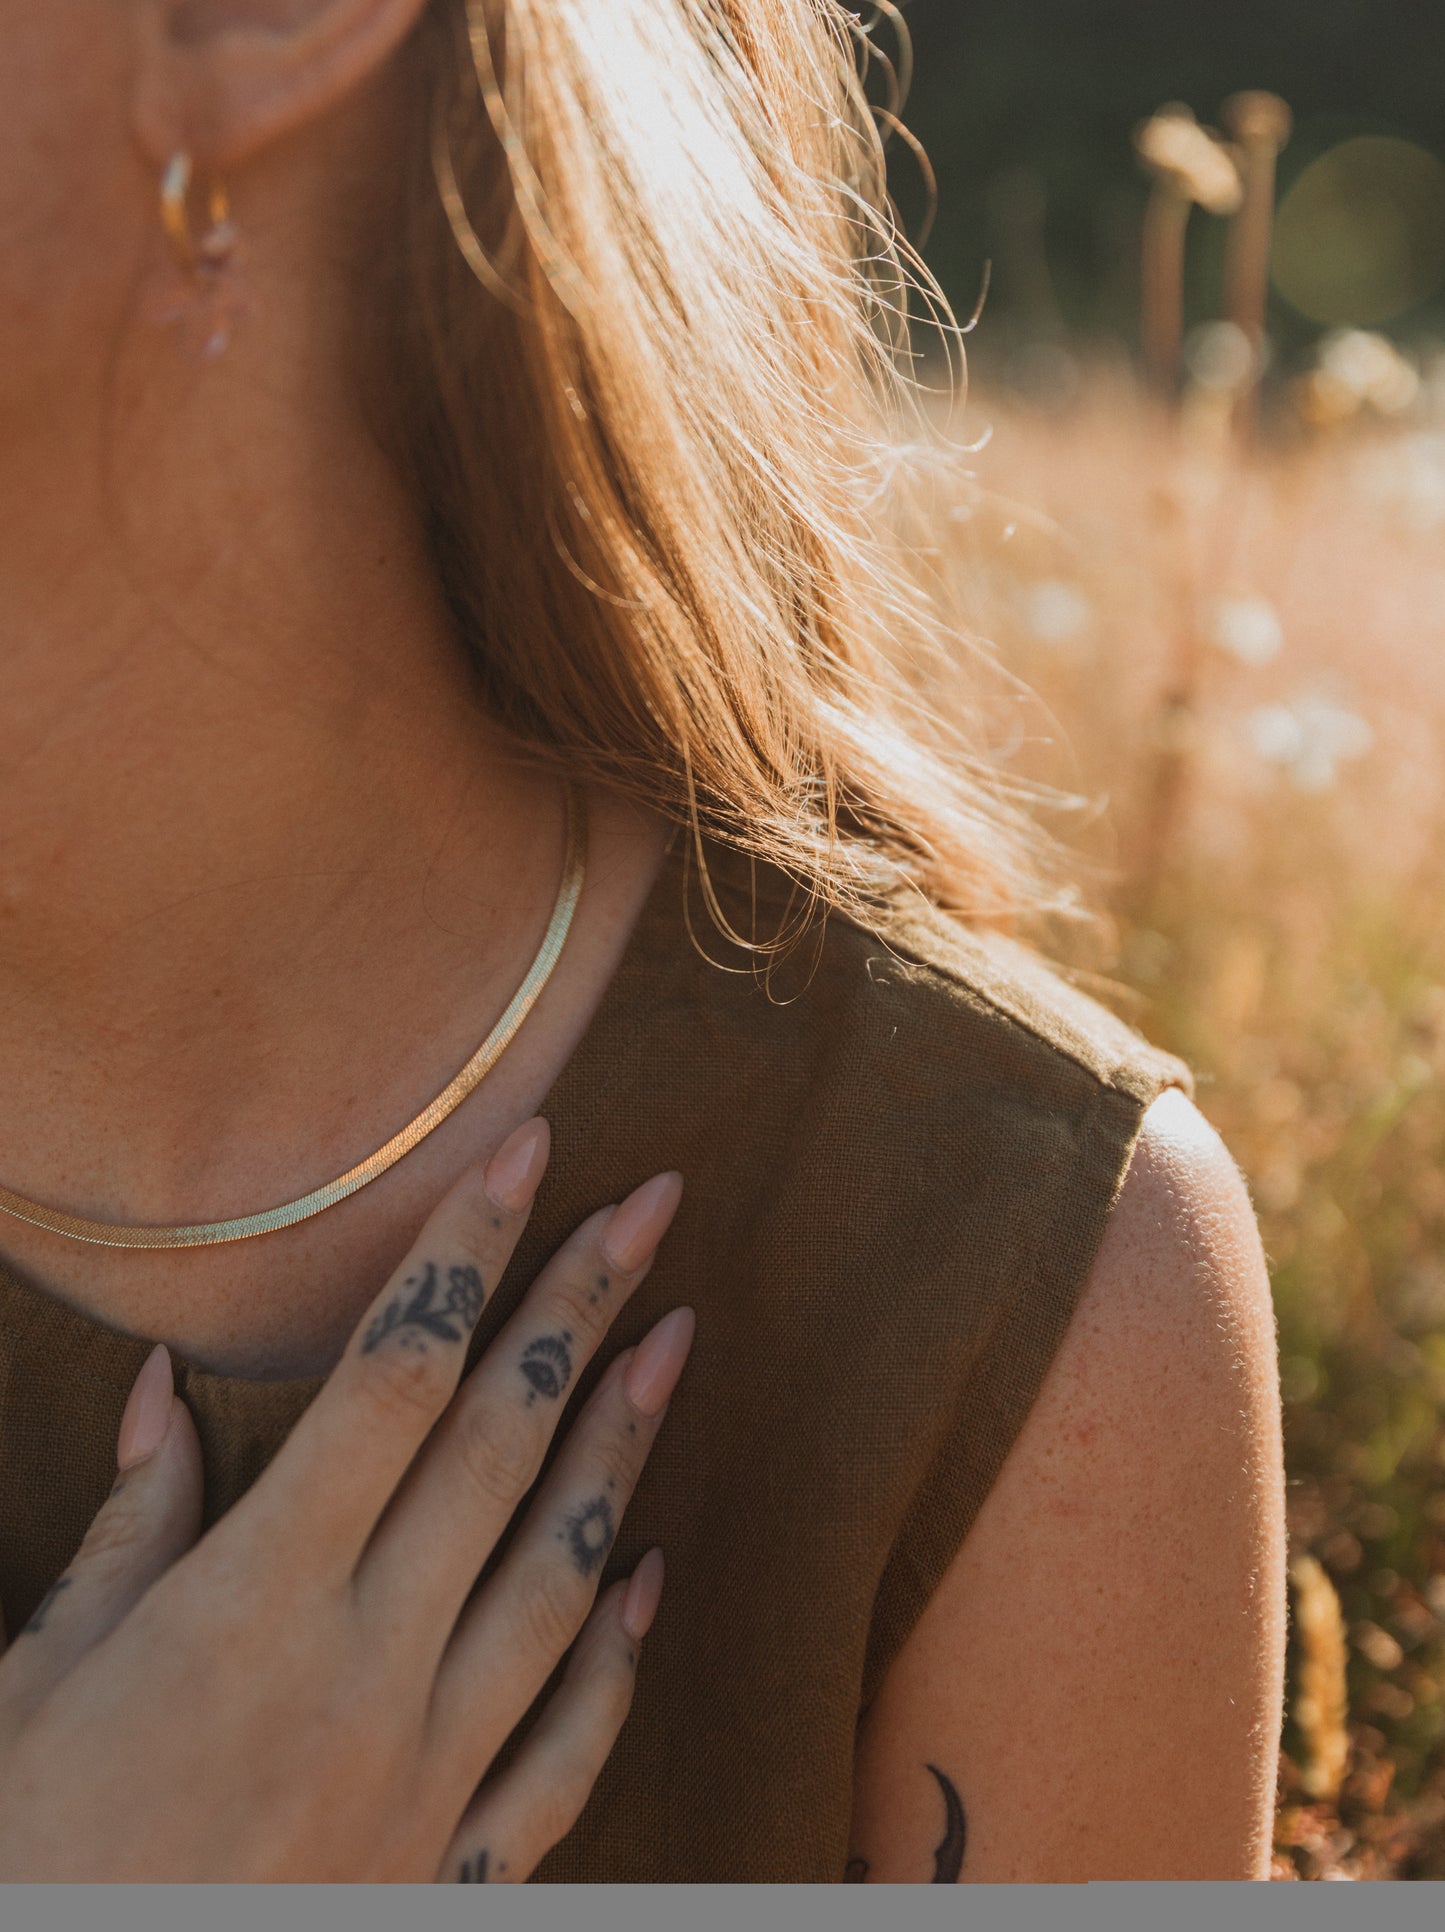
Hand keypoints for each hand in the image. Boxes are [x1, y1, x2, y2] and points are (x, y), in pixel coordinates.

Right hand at [0, 1119, 691, 1880]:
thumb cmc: (24, 1858)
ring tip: (680, 1339)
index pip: (392, 1378)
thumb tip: (162, 1388)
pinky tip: (651, 1574)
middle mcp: (364, 1667)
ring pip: (557, 1573)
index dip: (464, 1251)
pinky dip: (617, 1658)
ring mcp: (427, 1771)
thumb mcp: (32, 1682)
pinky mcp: (452, 1867)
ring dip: (621, 1446)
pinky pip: (567, 1749)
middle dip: (580, 1307)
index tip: (525, 1153)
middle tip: (655, 1203)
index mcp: (253, 1600)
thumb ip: (126, 1529)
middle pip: (499, 1443)